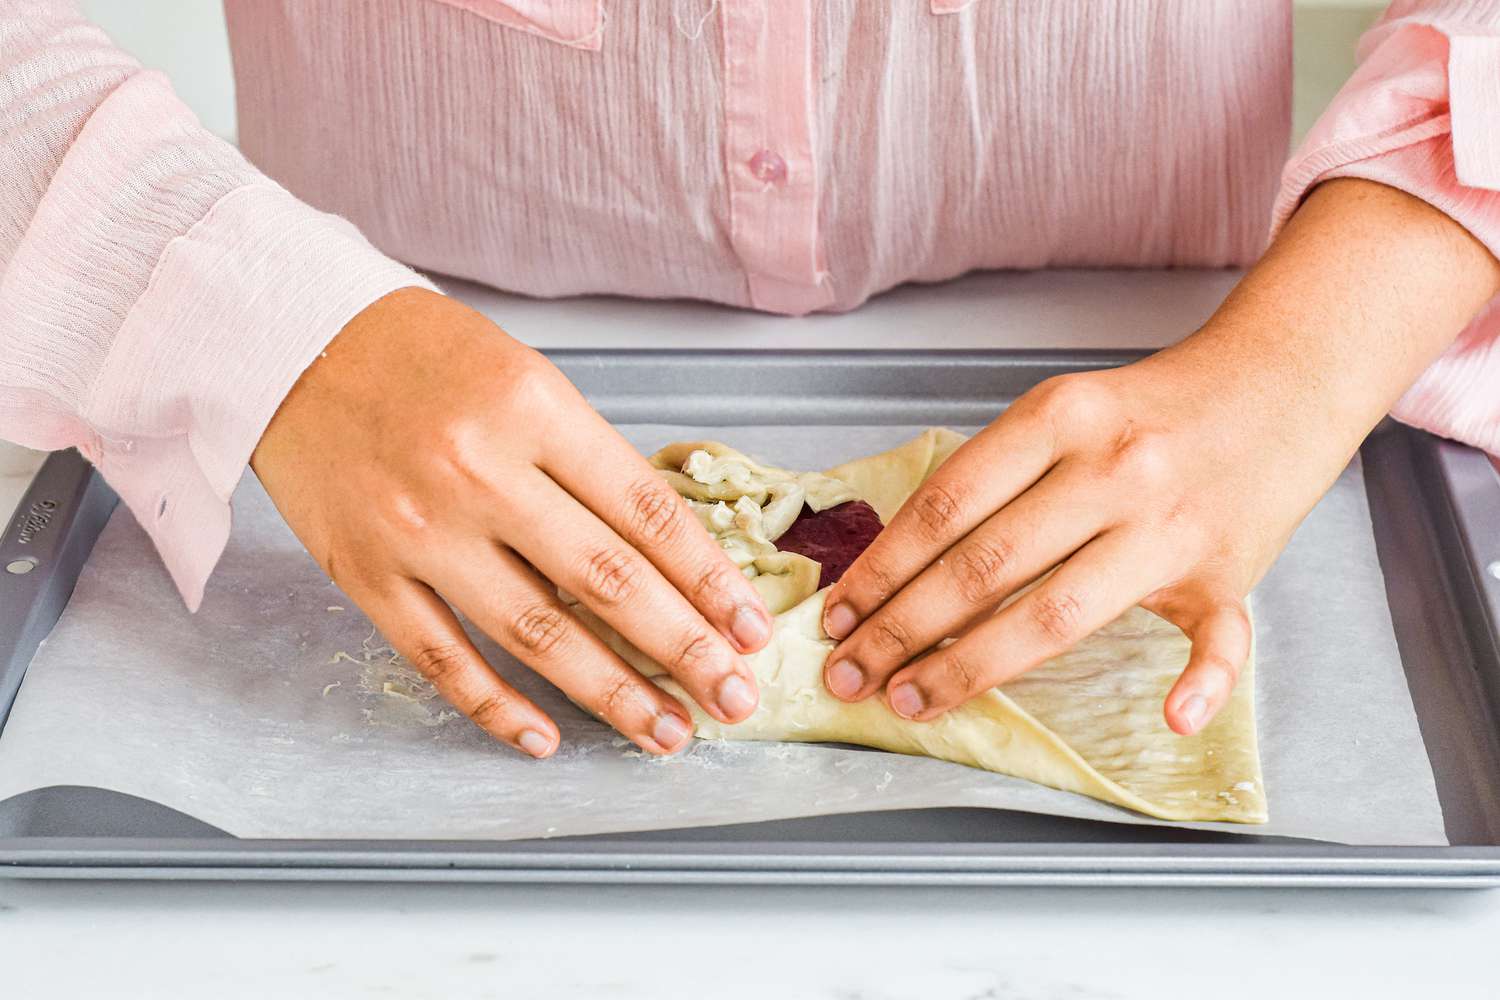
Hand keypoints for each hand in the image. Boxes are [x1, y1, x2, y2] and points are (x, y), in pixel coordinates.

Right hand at [252, 288, 770, 755]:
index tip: (752, 627)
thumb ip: (588, 462)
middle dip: (685, 650)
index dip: (709, 579)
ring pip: (537, 635)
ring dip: (613, 695)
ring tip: (668, 732)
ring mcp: (419, 531)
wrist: (294, 342)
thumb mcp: (525, 379)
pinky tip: (549, 738)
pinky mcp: (365, 575)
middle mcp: (481, 473)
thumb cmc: (425, 357)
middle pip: (607, 583)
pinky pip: (442, 660)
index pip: (646, 513)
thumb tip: (667, 557)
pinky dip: (498, 708)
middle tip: (735, 697)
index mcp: (534, 410)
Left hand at [820, 179, 1499, 734]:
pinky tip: (1171, 718)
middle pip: (984, 566)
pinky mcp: (1229, 572)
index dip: (881, 567)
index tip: (837, 612)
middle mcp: (1112, 469)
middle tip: (848, 672)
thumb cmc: (1151, 408)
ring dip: (971, 666)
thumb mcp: (1064, 409)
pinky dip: (1203, 683)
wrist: (1278, 379)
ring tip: (910, 697)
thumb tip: (900, 560)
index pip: (946, 505)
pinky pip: (1222, 640)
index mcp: (1060, 417)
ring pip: (1057, 613)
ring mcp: (1171, 527)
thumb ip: (996, 475)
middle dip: (900, 628)